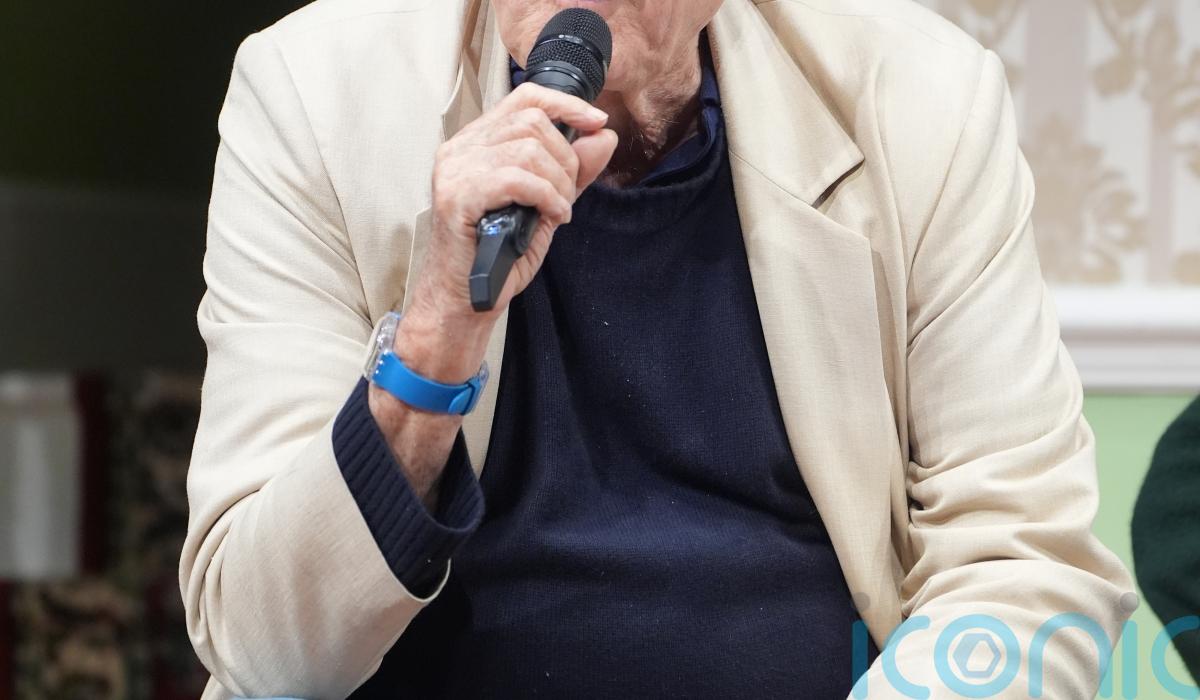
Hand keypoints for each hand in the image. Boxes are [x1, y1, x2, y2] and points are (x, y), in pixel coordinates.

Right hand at [400, 82, 618, 381]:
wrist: (467, 299)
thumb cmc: (500, 254)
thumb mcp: (546, 204)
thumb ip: (573, 170)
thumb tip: (603, 134)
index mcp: (478, 142)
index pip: (525, 97)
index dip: (566, 104)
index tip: (596, 122)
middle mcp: (461, 148)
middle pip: (532, 121)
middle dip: (566, 158)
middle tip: (566, 195)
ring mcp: (455, 170)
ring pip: (528, 148)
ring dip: (558, 182)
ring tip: (557, 209)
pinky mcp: (456, 196)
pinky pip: (516, 178)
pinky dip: (545, 196)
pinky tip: (551, 216)